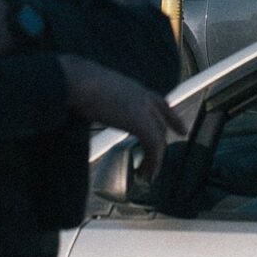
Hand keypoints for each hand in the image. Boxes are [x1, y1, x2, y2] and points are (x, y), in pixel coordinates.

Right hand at [57, 56, 184, 173]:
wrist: (76, 80)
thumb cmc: (76, 84)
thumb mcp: (96, 90)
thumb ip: (101, 100)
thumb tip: (88, 110)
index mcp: (133, 88)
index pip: (161, 104)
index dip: (172, 118)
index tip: (181, 130)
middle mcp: (143, 96)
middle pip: (161, 125)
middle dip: (162, 146)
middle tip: (156, 164)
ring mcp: (143, 108)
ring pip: (159, 138)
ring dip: (155, 160)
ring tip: (146, 175)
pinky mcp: (140, 121)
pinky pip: (153, 147)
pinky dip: (151, 162)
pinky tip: (143, 173)